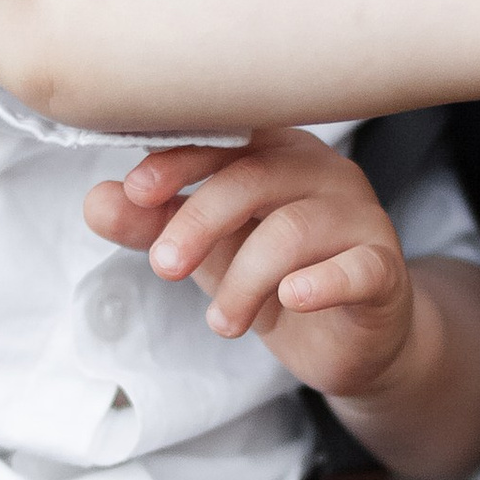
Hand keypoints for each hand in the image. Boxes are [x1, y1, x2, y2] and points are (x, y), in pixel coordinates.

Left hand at [87, 128, 416, 398]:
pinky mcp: (384, 269)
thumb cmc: (275, 277)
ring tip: (222, 323)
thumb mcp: (204, 252)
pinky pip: (358, 267)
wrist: (351, 340)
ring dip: (243, 281)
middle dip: (198, 220)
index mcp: (276, 153)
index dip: (179, 160)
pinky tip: (291, 299)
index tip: (137, 192)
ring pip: (293, 229)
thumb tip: (96, 201)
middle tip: (163, 267)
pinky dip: (320, 282)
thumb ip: (152, 225)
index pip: (226, 139)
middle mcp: (323, 172)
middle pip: (254, 177)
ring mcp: (361, 218)